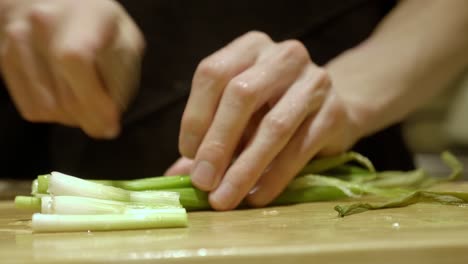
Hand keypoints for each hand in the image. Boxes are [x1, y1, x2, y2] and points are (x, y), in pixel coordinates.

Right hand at [0, 0, 144, 138]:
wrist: (55, 3)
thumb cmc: (101, 26)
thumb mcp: (126, 41)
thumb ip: (123, 78)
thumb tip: (107, 124)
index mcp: (82, 15)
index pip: (75, 60)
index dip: (94, 100)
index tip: (112, 124)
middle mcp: (42, 22)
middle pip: (64, 97)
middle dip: (91, 119)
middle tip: (105, 119)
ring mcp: (15, 40)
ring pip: (47, 109)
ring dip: (72, 118)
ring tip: (86, 100)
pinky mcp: (3, 58)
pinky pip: (31, 109)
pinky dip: (53, 113)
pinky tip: (65, 94)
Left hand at [178, 31, 362, 209]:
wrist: (331, 107)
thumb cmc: (274, 108)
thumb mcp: (240, 114)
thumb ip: (208, 138)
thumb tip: (174, 176)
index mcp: (250, 47)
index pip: (213, 73)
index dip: (195, 116)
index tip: (187, 154)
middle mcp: (283, 56)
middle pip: (241, 95)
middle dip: (217, 143)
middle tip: (202, 182)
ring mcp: (314, 81)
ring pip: (274, 126)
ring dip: (244, 168)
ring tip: (224, 198)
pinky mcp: (335, 112)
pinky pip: (300, 148)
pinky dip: (274, 177)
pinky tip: (257, 197)